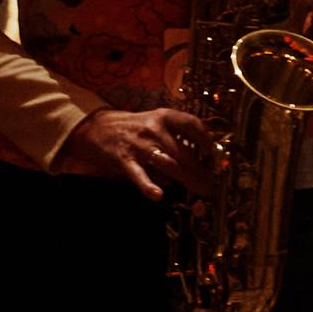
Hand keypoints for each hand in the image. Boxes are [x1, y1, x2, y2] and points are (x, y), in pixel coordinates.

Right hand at [57, 105, 217, 200]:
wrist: (97, 127)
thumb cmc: (134, 127)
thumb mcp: (156, 122)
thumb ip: (176, 136)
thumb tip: (200, 156)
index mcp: (164, 116)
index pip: (192, 125)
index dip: (207, 140)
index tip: (215, 154)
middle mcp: (154, 129)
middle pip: (184, 151)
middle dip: (201, 169)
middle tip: (212, 183)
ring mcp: (139, 145)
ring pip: (168, 163)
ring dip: (186, 178)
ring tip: (200, 190)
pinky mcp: (124, 160)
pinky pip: (138, 174)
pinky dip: (148, 185)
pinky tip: (158, 195)